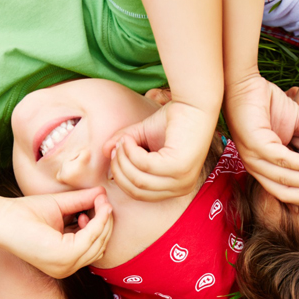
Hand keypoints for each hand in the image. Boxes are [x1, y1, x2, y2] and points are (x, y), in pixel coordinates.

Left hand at [6, 189, 113, 277]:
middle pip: (100, 246)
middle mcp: (65, 268)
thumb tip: (103, 193)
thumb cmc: (24, 213)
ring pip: (99, 243)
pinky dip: (98, 221)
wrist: (1, 218)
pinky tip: (97, 207)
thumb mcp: (61, 207)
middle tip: (104, 201)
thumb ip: (81, 202)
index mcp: (63, 261)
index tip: (101, 204)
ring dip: (103, 220)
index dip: (102, 225)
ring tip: (100, 202)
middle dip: (106, 223)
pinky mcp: (64, 257)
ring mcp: (65, 266)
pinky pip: (91, 238)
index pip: (93, 247)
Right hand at [104, 100, 218, 200]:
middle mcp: (181, 188)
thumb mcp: (142, 137)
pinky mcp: (180, 167)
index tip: (115, 153)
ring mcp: (182, 180)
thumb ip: (124, 146)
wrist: (194, 104)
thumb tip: (105, 151)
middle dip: (120, 168)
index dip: (121, 176)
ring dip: (124, 158)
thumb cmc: (172, 120)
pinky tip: (131, 138)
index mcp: (175, 187)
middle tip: (117, 146)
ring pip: (138, 180)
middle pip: (136, 190)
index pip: (139, 194)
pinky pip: (145, 166)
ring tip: (124, 140)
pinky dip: (132, 151)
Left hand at [225, 74, 298, 205]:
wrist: (246, 83)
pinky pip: (281, 160)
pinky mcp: (254, 144)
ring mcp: (253, 157)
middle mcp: (257, 167)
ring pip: (284, 180)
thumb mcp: (298, 119)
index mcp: (265, 167)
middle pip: (286, 193)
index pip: (287, 191)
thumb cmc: (266, 102)